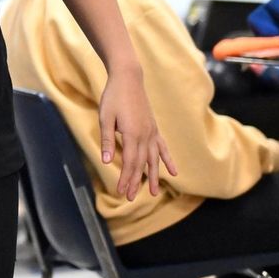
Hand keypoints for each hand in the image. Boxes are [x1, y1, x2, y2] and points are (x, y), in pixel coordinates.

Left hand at [98, 70, 176, 200]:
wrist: (128, 79)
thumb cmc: (113, 97)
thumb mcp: (105, 118)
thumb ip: (108, 140)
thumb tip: (107, 162)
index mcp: (132, 134)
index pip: (130, 162)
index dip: (126, 179)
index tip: (121, 192)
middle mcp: (145, 135)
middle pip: (142, 164)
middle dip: (136, 182)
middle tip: (130, 198)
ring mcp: (152, 132)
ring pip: (154, 159)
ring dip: (153, 176)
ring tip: (154, 193)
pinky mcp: (154, 128)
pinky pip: (162, 147)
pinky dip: (167, 160)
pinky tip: (173, 171)